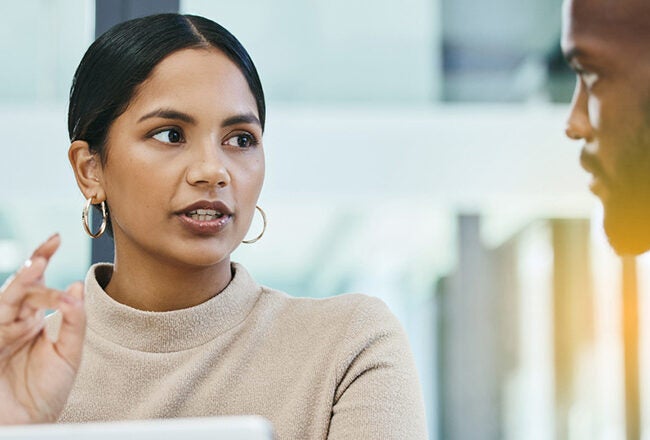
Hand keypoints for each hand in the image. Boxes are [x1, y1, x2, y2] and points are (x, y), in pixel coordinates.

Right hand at [0, 234, 85, 424]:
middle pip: (20, 287)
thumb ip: (74, 320)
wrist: (28, 426)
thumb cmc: (45, 392)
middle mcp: (13, 323)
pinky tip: (25, 316)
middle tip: (47, 251)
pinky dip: (10, 317)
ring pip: (6, 302)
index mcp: (32, 320)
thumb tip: (76, 286)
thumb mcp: (69, 354)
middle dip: (32, 267)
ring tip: (37, 270)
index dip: (43, 259)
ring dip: (20, 285)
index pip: (38, 284)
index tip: (57, 238)